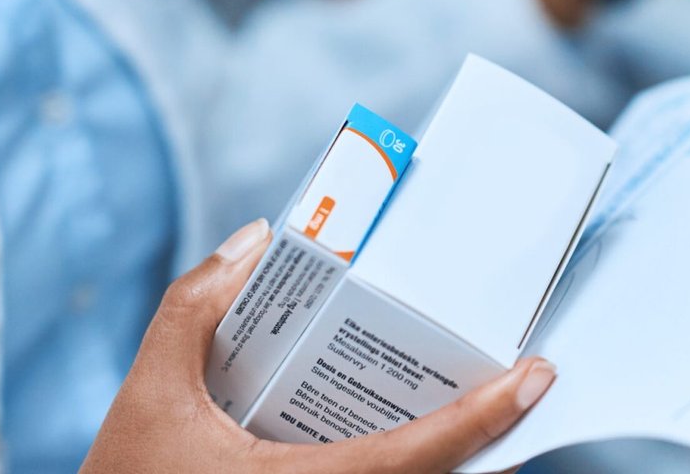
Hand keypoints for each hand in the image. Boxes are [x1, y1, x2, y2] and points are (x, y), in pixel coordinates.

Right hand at [80, 219, 558, 472]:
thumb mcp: (150, 394)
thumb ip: (192, 308)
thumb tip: (256, 239)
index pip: (423, 457)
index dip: (490, 417)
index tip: (540, 374)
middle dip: (494, 447)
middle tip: (518, 387)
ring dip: (459, 467)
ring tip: (482, 416)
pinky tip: (421, 450)